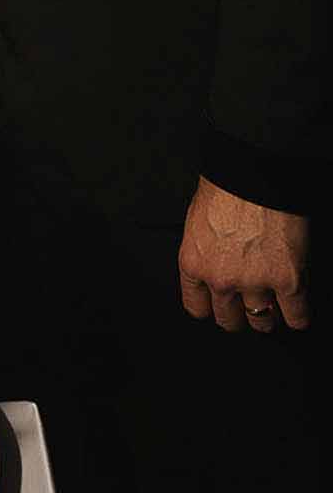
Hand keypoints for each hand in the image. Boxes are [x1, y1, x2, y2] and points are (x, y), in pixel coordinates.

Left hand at [178, 175, 311, 332]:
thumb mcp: (197, 221)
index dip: (211, 307)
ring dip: (268, 315)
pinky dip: (298, 316)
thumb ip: (204, 250)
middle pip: (229, 320)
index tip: (219, 304)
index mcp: (194, 263)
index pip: (196, 306)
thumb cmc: (226, 184)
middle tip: (248, 305)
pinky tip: (296, 307)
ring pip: (262, 321)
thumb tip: (215, 262)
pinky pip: (296, 317)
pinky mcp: (288, 281)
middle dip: (239, 314)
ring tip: (273, 305)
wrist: (254, 171)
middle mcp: (221, 278)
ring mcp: (256, 283)